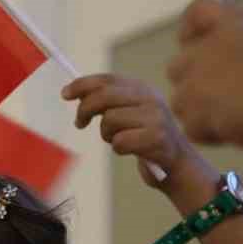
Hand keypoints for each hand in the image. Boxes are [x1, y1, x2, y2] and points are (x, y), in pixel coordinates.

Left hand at [62, 74, 210, 189]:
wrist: (177, 164)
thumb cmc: (145, 139)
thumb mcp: (130, 113)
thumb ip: (109, 102)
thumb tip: (75, 93)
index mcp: (143, 89)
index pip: (107, 79)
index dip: (83, 84)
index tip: (65, 94)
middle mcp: (151, 98)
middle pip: (104, 96)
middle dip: (85, 109)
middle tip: (79, 123)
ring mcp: (155, 117)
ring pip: (110, 120)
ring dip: (106, 135)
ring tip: (117, 140)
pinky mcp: (156, 138)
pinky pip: (119, 142)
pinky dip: (118, 149)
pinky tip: (129, 151)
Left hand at [167, 0, 242, 155]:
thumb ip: (237, 44)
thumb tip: (212, 59)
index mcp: (233, 23)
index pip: (198, 9)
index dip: (190, 29)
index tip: (192, 44)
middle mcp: (209, 46)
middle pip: (178, 65)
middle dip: (194, 85)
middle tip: (227, 100)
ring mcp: (198, 78)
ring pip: (180, 101)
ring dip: (202, 113)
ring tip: (238, 116)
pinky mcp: (196, 110)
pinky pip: (191, 128)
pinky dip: (211, 135)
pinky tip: (238, 130)